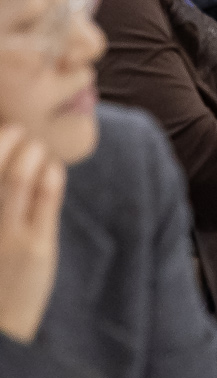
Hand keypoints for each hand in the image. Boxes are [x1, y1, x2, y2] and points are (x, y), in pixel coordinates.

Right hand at [0, 126, 66, 343]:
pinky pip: (45, 199)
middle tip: (13, 130)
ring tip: (34, 145)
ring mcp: (4, 236)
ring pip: (17, 178)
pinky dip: (49, 175)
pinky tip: (51, 166)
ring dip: (29, 153)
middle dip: (4, 140)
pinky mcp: (35, 247)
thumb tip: (9, 168)